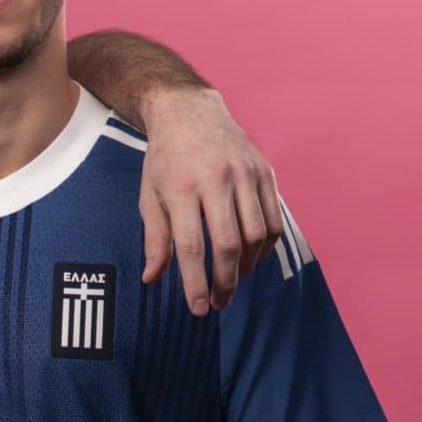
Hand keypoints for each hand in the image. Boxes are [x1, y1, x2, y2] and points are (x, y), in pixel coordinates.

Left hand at [137, 86, 283, 313]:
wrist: (189, 112)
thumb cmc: (165, 160)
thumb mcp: (149, 196)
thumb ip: (154, 238)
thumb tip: (152, 279)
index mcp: (180, 187)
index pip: (190, 246)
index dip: (195, 282)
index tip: (199, 308)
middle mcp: (216, 179)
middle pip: (227, 244)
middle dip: (225, 281)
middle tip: (218, 302)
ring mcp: (244, 173)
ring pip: (256, 234)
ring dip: (246, 266)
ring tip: (232, 279)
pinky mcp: (264, 171)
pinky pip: (272, 218)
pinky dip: (265, 245)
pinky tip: (251, 257)